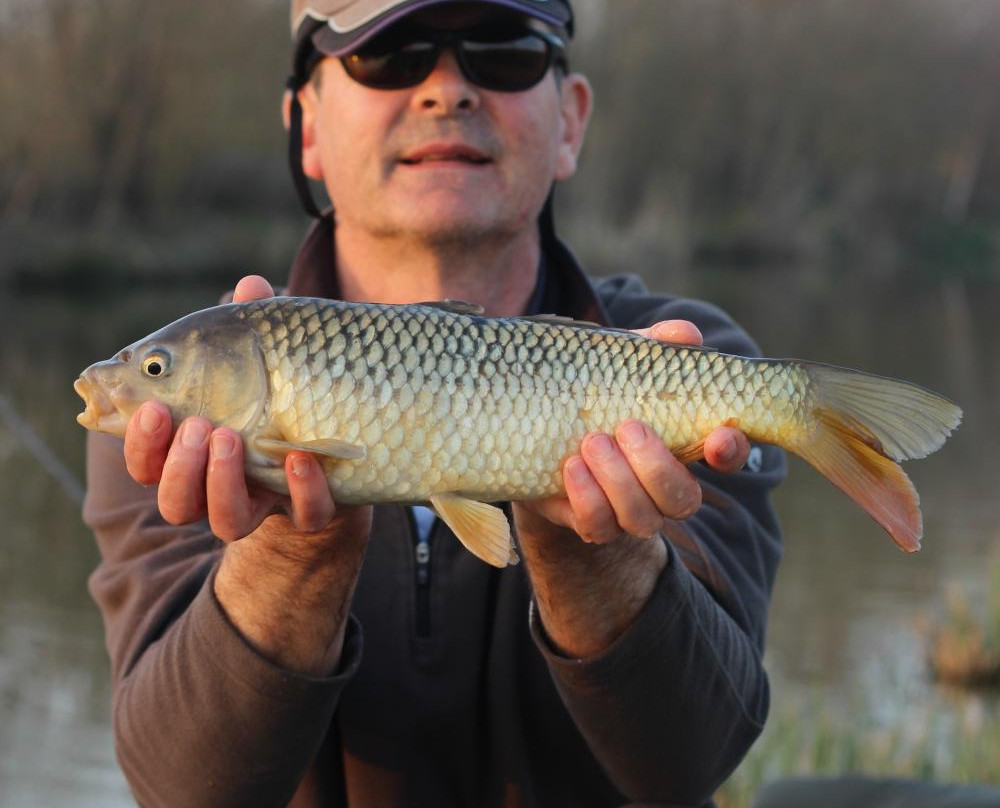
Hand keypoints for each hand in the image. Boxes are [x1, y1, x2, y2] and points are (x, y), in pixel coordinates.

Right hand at [123, 275, 348, 541]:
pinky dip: (300, 489)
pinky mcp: (314, 506)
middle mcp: (223, 486)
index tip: (150, 406)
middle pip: (176, 502)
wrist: (353, 437)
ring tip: (230, 437)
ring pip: (227, 521)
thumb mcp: (271, 355)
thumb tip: (251, 287)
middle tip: (196, 426)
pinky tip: (298, 456)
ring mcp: (271, 500)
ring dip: (220, 482)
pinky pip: (305, 515)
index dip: (140, 441)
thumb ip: (255, 326)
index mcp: (195, 450)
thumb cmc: (289, 389)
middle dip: (177, 467)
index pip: (148, 459)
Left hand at [517, 320, 749, 544]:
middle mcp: (665, 489)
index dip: (731, 451)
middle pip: (682, 499)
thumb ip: (652, 348)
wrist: (543, 435)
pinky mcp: (592, 525)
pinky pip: (598, 526)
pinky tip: (571, 465)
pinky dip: (586, 497)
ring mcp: (630, 512)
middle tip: (627, 427)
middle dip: (657, 467)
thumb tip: (684, 334)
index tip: (719, 435)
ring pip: (641, 518)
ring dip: (618, 480)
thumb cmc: (599, 396)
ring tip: (592, 441)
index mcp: (686, 446)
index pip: (728, 458)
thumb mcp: (622, 365)